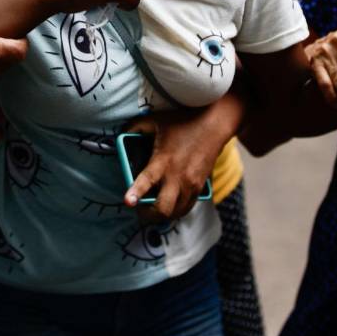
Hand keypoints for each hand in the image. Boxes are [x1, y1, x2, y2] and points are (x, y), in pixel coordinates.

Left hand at [121, 108, 226, 223]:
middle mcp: (177, 176)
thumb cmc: (183, 122)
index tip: (128, 202)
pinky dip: (176, 210)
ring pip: (176, 213)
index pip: (147, 180)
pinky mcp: (199, 187)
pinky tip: (169, 205)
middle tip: (140, 211)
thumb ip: (135, 127)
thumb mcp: (154, 120)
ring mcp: (191, 184)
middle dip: (148, 215)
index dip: (136, 192)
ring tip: (152, 210)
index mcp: (163, 160)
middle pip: (163, 208)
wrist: (214, 125)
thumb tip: (122, 134)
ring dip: (162, 215)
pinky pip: (186, 207)